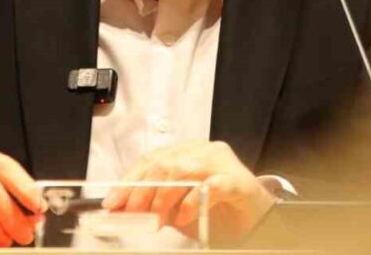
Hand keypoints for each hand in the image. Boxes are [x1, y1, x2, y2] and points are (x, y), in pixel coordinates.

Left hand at [101, 141, 276, 240]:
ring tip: (155, 218)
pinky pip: (211, 186)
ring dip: (163, 195)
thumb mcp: (180, 210)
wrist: (258, 218)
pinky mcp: (238, 181)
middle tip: (131, 213)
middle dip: (142, 190)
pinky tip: (182, 217)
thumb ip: (156, 207)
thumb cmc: (219, 211)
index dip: (129, 181)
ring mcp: (222, 164)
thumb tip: (125, 210)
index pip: (151, 160)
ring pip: (184, 169)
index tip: (112, 202)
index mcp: (188, 153)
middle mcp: (204, 152)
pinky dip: (192, 202)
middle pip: (164, 162)